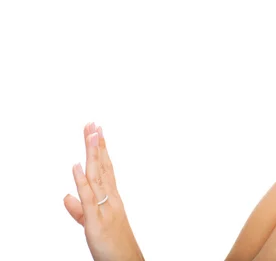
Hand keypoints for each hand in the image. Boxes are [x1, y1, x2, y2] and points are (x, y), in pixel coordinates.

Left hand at [63, 122, 143, 260]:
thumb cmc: (114, 246)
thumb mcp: (92, 224)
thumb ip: (79, 209)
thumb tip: (66, 196)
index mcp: (111, 198)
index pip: (105, 169)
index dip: (100, 150)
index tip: (97, 132)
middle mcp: (110, 199)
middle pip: (102, 167)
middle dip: (97, 145)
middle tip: (94, 124)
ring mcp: (104, 208)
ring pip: (97, 177)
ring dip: (93, 154)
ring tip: (90, 134)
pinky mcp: (96, 221)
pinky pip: (89, 198)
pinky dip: (82, 181)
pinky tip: (77, 166)